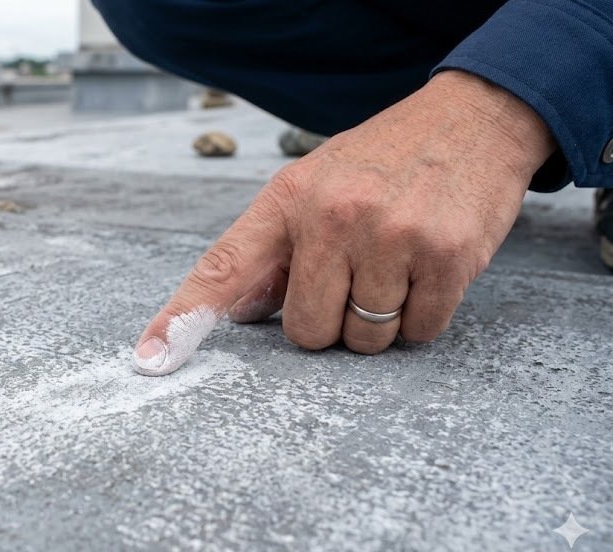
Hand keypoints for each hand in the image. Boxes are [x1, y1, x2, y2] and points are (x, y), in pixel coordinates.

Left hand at [134, 70, 555, 375]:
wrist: (473, 119)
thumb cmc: (382, 161)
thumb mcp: (315, 184)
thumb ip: (275, 250)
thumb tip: (241, 311)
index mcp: (289, 198)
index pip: (223, 268)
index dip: (183, 318)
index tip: (151, 358)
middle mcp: (334, 215)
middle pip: (306, 331)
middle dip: (329, 320)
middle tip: (353, 276)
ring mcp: (392, 236)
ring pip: (364, 339)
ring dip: (379, 320)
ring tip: (394, 266)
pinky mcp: (447, 257)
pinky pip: (418, 331)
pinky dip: (421, 316)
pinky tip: (426, 269)